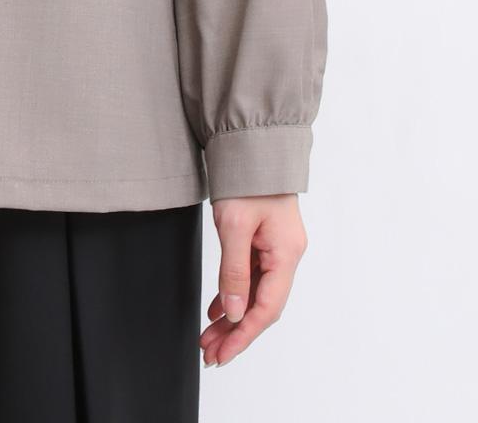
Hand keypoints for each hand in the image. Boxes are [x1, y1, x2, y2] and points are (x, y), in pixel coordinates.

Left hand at [202, 193, 307, 367]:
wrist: (251, 142)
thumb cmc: (246, 178)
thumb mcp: (234, 224)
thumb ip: (234, 270)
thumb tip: (235, 312)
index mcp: (286, 253)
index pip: (267, 307)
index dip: (244, 334)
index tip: (222, 353)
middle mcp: (287, 254)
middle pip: (262, 305)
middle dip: (236, 332)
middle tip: (210, 353)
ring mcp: (277, 247)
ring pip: (255, 292)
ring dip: (233, 316)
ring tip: (208, 337)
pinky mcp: (265, 240)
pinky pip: (251, 276)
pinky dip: (234, 293)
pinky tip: (218, 309)